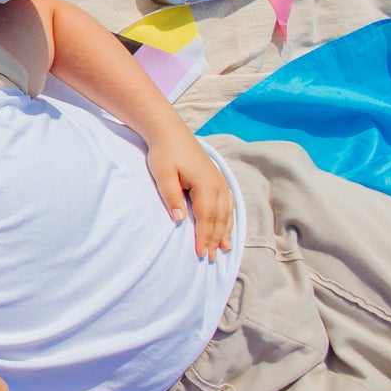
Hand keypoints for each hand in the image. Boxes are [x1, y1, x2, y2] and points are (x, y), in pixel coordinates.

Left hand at [144, 129, 234, 256]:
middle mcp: (217, 184)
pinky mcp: (217, 180)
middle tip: (210, 259)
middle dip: (215, 239)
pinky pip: (227, 205)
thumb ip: (171, 196)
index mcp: (205, 184)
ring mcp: (219, 182)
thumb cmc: (164, 153)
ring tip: (223, 250)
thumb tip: (179, 219)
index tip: (201, 254)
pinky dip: (227, 220)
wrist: (170, 132)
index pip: (206, 217)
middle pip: (219, 218)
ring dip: (224, 232)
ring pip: (226, 213)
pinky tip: (226, 230)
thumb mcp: (163, 174)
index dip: (204, 237)